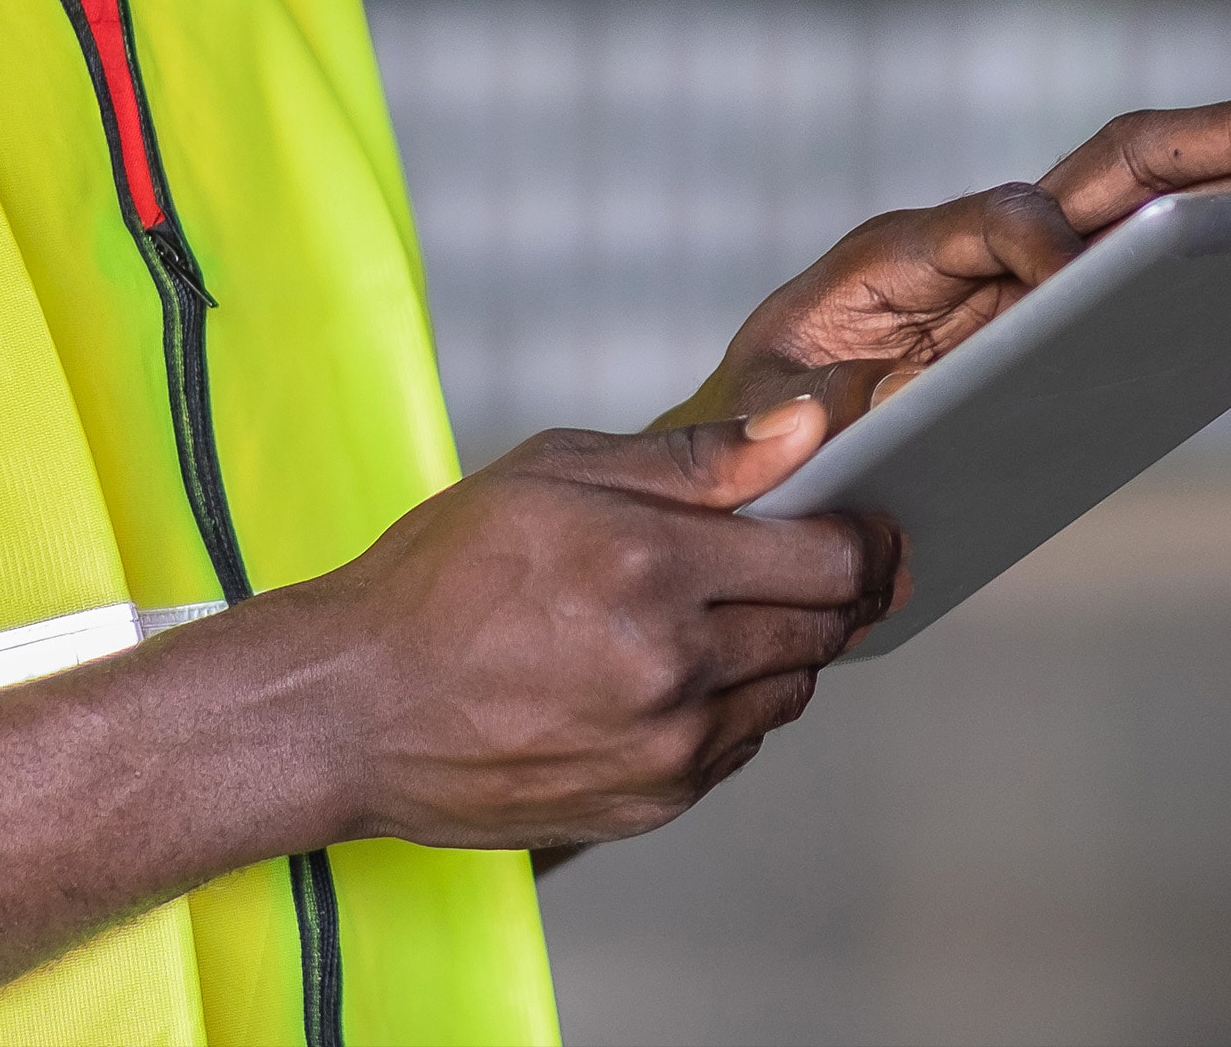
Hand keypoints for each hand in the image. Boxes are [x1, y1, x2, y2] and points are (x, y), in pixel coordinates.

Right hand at [293, 406, 899, 851]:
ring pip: (790, 691)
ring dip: (784, 646)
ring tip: (726, 609)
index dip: (865, 534)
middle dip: (836, 587)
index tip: (870, 519)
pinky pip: (741, 747)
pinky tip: (678, 668)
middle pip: (825, 629)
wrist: (360, 704)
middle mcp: (675, 666)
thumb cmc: (442, 573)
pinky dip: (734, 703)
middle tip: (814, 557)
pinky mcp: (653, 802)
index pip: (828, 558)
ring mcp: (669, 746)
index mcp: (654, 565)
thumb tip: (806, 429)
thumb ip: (694, 457)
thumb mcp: (554, 470)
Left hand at [677, 88, 1230, 428]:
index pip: (987, 224)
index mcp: (897, 259)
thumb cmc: (762, 422)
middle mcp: (978, 239)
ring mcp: (1035, 262)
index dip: (1031, 241)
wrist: (775, 432)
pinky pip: (1161, 250)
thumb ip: (773, 422)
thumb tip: (822, 415)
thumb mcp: (752, 423)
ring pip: (1153, 194)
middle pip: (1108, 168)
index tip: (1060, 273)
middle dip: (1218, 140)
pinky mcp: (1067, 299)